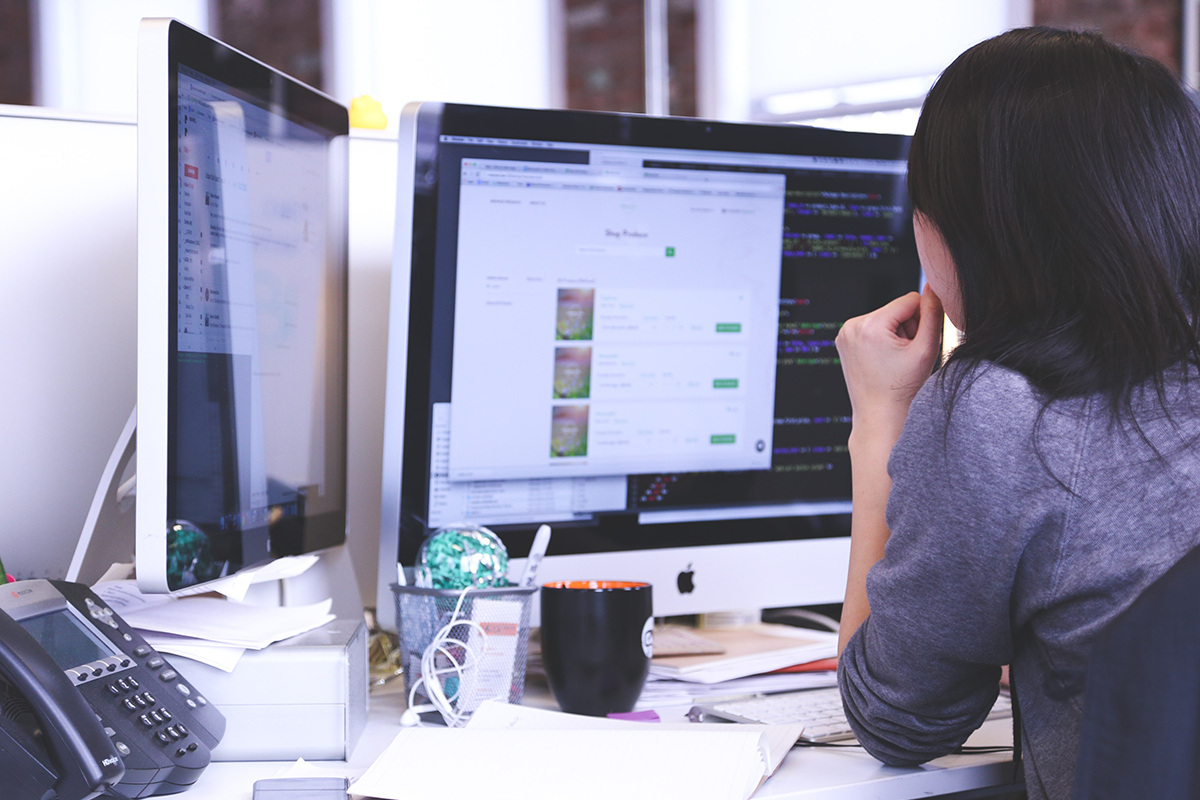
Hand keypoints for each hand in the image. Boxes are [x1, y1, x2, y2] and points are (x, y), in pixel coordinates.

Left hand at [835, 285, 943, 444]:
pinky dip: (883, 340)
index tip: (919, 342)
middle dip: (907, 328)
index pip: (910, 300)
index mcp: (869, 325)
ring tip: (895, 360)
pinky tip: (884, 360)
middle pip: (896, 309)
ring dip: (896, 334)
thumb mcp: (926, 349)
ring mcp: (844, 334)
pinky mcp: (844, 341)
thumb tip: (934, 287)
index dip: (923, 319)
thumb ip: (933, 313)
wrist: (879, 415)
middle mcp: (851, 325)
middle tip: (905, 355)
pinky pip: (872, 328)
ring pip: (885, 318)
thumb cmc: (902, 388)